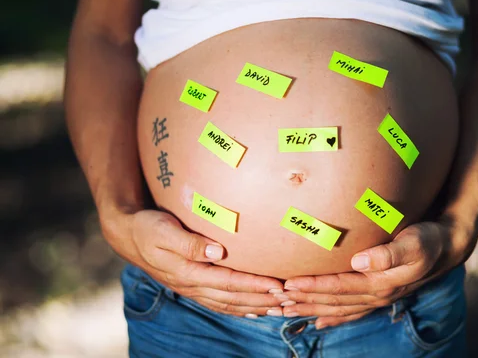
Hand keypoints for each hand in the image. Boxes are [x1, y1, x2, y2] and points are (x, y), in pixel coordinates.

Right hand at [102, 208, 286, 317]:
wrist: (128, 234)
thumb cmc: (148, 227)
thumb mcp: (164, 230)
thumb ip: (190, 242)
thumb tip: (217, 251)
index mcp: (187, 272)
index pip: (228, 282)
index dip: (254, 285)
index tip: (277, 286)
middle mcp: (192, 285)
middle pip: (233, 297)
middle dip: (262, 300)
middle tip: (289, 301)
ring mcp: (192, 288)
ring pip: (228, 303)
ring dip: (255, 308)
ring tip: (279, 310)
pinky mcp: (192, 285)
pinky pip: (219, 303)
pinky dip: (239, 309)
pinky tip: (254, 311)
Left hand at [281, 220, 473, 328]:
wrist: (447, 246)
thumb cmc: (429, 239)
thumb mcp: (415, 242)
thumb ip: (389, 253)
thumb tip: (360, 261)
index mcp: (380, 283)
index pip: (339, 287)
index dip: (313, 287)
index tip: (287, 284)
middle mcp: (375, 295)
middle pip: (333, 301)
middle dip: (303, 301)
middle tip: (275, 301)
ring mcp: (377, 297)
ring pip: (338, 308)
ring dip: (311, 309)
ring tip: (286, 310)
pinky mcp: (378, 293)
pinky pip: (350, 310)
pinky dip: (332, 317)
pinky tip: (317, 321)